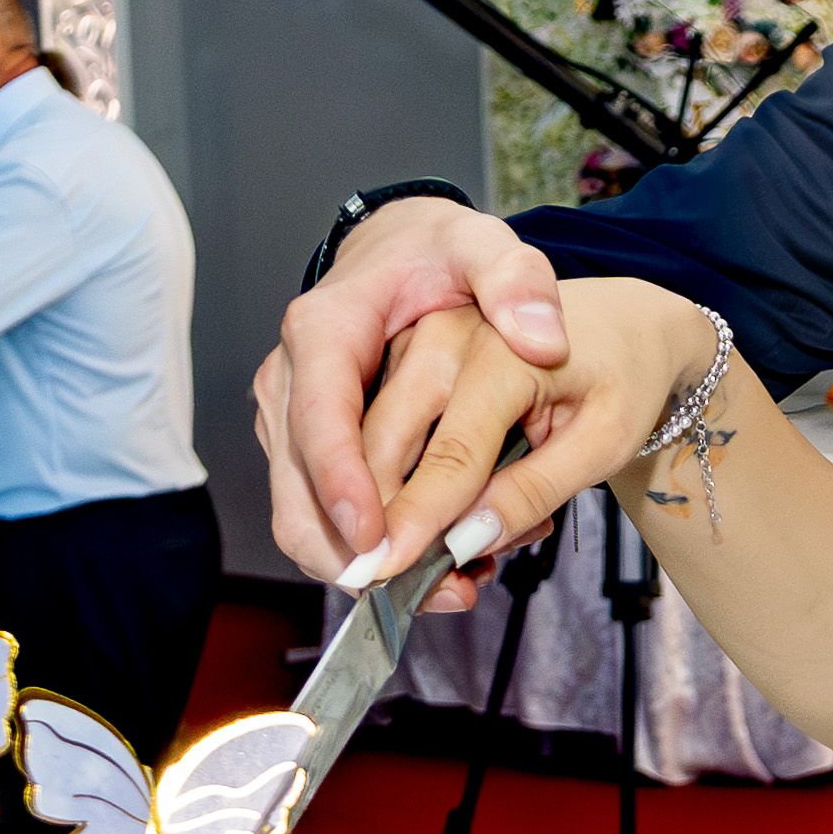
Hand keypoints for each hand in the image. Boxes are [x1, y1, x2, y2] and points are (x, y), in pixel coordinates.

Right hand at [255, 202, 572, 577]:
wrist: (400, 249)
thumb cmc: (435, 253)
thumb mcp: (484, 246)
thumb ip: (516, 280)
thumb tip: (543, 334)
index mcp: (326, 328)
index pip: (320, 419)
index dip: (342, 486)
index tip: (376, 541)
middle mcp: (290, 379)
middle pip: (299, 492)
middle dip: (360, 555)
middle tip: (442, 587)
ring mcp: (289, 420)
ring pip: (304, 521)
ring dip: (371, 567)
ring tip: (458, 584)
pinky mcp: (304, 450)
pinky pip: (322, 519)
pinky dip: (374, 552)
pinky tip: (442, 561)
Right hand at [344, 281, 720, 591]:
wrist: (614, 322)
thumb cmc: (618, 373)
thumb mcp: (605, 436)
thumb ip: (537, 486)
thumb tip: (470, 539)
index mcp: (495, 347)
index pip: (449, 450)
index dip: (417, 518)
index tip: (390, 572)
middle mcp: (433, 340)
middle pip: (378, 450)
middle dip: (384, 531)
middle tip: (437, 593)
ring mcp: (404, 351)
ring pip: (362, 453)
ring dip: (387, 522)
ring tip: (462, 570)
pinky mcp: (393, 371)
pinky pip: (371, 446)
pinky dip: (391, 500)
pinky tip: (451, 532)